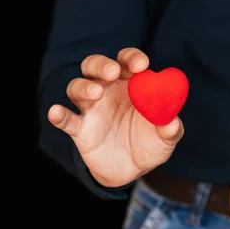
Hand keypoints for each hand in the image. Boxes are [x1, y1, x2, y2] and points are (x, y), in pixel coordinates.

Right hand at [47, 47, 184, 187]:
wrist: (134, 169)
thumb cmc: (151, 143)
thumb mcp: (166, 138)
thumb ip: (171, 129)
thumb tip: (172, 122)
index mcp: (131, 84)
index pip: (127, 62)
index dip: (132, 59)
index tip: (141, 65)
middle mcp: (108, 90)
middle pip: (96, 66)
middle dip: (102, 65)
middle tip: (113, 72)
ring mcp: (91, 109)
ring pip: (77, 88)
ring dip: (84, 87)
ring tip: (96, 93)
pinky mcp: (80, 130)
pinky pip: (66, 120)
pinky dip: (59, 115)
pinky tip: (56, 112)